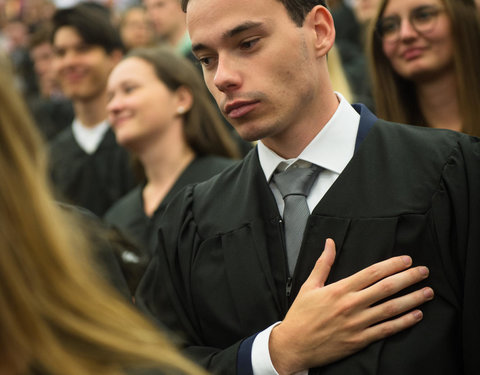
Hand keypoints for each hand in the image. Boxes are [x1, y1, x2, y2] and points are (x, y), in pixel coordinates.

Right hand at [269, 238, 433, 373]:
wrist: (294, 344)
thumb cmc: (301, 315)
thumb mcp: (309, 285)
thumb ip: (323, 263)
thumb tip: (330, 243)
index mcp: (339, 289)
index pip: (372, 272)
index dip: (392, 265)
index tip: (406, 260)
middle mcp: (351, 305)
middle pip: (386, 288)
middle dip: (408, 278)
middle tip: (424, 271)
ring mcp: (357, 324)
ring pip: (391, 309)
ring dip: (412, 299)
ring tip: (427, 292)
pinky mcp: (359, 340)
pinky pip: (386, 330)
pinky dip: (403, 322)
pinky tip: (416, 315)